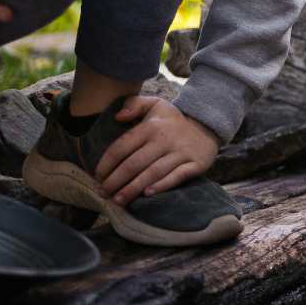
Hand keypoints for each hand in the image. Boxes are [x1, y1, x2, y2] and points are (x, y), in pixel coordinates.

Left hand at [97, 96, 219, 204]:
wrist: (208, 127)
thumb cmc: (173, 121)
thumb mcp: (155, 104)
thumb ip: (134, 104)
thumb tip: (117, 117)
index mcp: (151, 126)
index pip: (123, 146)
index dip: (107, 163)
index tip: (97, 176)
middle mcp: (165, 139)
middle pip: (135, 163)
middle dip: (115, 180)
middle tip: (103, 193)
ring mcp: (181, 152)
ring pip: (153, 173)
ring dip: (133, 188)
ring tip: (118, 200)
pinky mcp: (195, 164)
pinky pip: (177, 177)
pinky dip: (162, 186)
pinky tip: (147, 194)